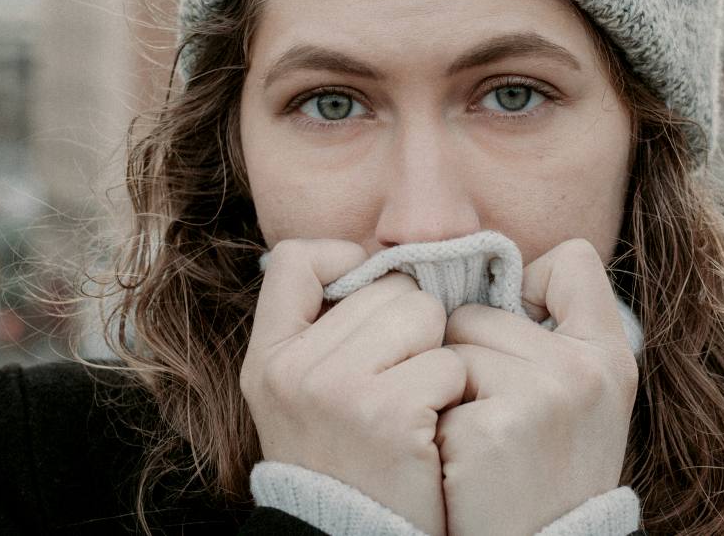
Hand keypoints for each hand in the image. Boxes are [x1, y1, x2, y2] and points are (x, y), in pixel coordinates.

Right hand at [241, 239, 466, 535]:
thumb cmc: (345, 462)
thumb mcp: (300, 397)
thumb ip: (324, 333)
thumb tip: (382, 265)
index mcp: (269, 358)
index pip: (298, 260)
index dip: (345, 262)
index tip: (369, 298)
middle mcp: (295, 368)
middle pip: (387, 287)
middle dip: (412, 325)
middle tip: (401, 379)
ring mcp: (339, 390)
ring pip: (425, 315)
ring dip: (437, 355)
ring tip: (417, 402)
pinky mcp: (390, 414)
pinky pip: (450, 362)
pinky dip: (454, 393)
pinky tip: (432, 428)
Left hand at [436, 239, 638, 535]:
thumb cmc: (542, 473)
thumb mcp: (576, 398)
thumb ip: (550, 332)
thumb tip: (483, 269)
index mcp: (610, 354)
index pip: (571, 260)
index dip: (530, 286)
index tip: (520, 332)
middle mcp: (585, 368)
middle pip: (479, 309)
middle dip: (467, 355)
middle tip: (492, 417)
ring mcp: (544, 396)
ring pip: (448, 346)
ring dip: (445, 391)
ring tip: (476, 442)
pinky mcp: (495, 428)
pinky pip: (432, 388)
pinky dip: (434, 425)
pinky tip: (461, 463)